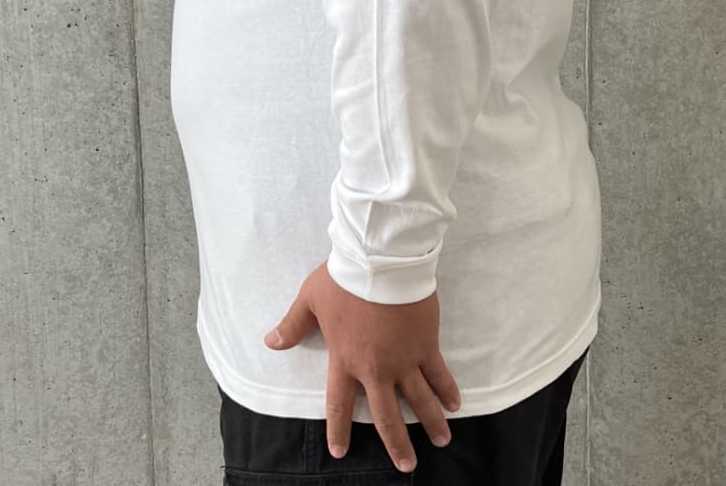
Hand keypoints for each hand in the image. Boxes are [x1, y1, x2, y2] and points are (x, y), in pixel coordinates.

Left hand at [264, 260, 461, 473]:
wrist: (380, 261)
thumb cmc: (343, 279)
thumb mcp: (311, 299)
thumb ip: (293, 325)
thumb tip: (270, 342)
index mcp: (344, 360)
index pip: (338, 404)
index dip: (338, 430)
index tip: (340, 452)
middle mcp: (375, 369)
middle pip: (386, 416)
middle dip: (397, 444)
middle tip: (406, 465)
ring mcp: (404, 360)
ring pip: (419, 400)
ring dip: (431, 423)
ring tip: (441, 441)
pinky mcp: (426, 345)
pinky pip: (438, 374)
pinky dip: (447, 390)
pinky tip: (455, 404)